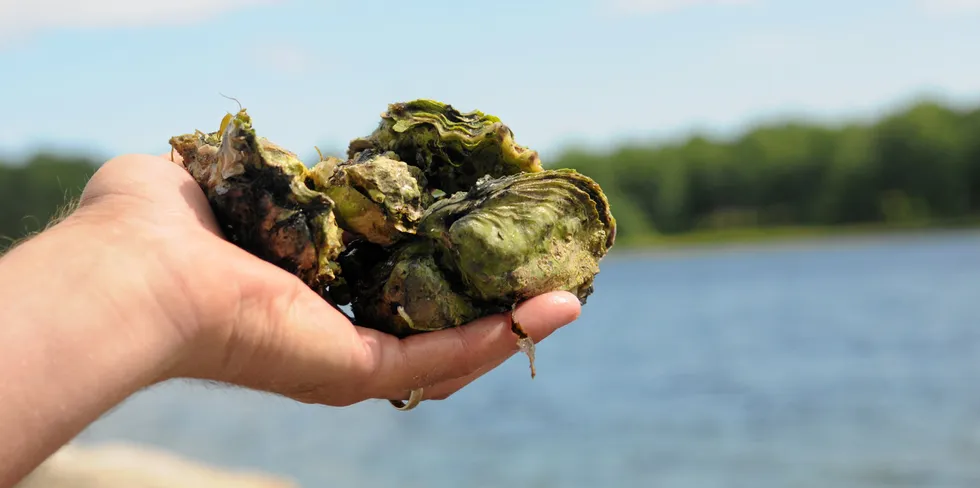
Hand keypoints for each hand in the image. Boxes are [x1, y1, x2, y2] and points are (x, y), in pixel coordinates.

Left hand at [71, 153, 580, 405]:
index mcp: (297, 299)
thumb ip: (262, 176)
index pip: (382, 293)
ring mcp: (346, 362)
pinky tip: (555, 307)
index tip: (475, 235)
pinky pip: (445, 357)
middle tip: (538, 267)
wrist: (129, 273)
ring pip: (450, 353)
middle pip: (427, 328)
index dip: (433, 268)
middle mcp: (327, 340)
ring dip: (513, 323)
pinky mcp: (357, 372)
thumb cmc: (148, 227)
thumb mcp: (224, 183)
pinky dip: (504, 334)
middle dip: (488, 302)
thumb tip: (282, 161)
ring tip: (567, 291)